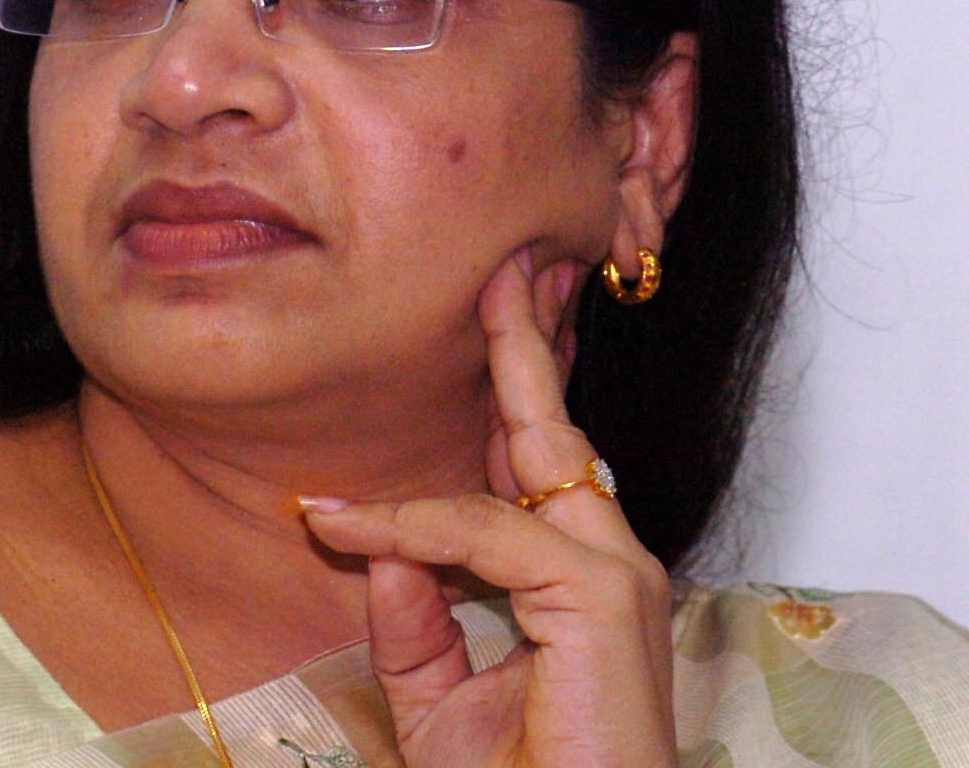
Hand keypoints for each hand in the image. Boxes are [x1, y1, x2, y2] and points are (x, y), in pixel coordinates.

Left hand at [300, 249, 676, 767]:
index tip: (474, 335)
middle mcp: (609, 569)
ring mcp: (617, 580)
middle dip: (534, 347)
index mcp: (577, 588)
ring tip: (495, 295)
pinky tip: (352, 525)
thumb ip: (414, 625)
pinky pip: (488, 535)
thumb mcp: (437, 703)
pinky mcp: (603, 601)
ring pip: (532, 465)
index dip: (506, 405)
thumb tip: (380, 544)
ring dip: (505, 377)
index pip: (538, 476)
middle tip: (514, 266)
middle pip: (560, 437)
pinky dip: (416, 524)